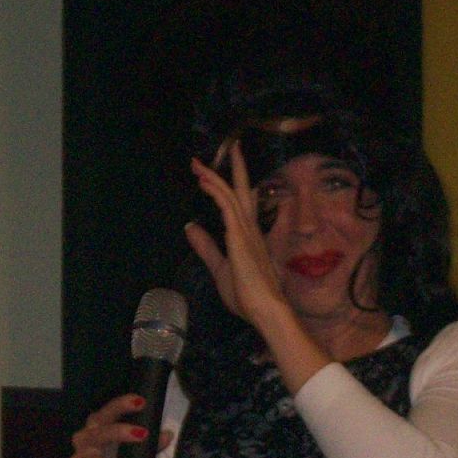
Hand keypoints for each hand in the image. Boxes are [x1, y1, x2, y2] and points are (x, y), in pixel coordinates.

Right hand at [70, 394, 171, 457]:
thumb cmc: (120, 456)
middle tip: (142, 434)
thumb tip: (167, 435)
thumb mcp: (137, 447)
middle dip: (120, 432)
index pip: (109, 411)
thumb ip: (151, 442)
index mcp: (98, 424)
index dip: (123, 405)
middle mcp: (85, 440)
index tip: (141, 402)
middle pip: (100, 434)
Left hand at [185, 141, 285, 326]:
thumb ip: (207, 247)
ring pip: (231, 195)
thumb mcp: (220, 269)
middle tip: (230, 146)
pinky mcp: (240, 238)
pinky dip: (215, 191)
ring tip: (199, 164)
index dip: (234, 186)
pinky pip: (227, 207)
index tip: (221, 174)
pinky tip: (204, 182)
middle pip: (242, 191)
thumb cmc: (248, 296)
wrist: (266, 311)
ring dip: (215, 177)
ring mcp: (247, 232)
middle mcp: (250, 230)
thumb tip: (191, 227)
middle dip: (235, 168)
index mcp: (249, 238)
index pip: (243, 204)